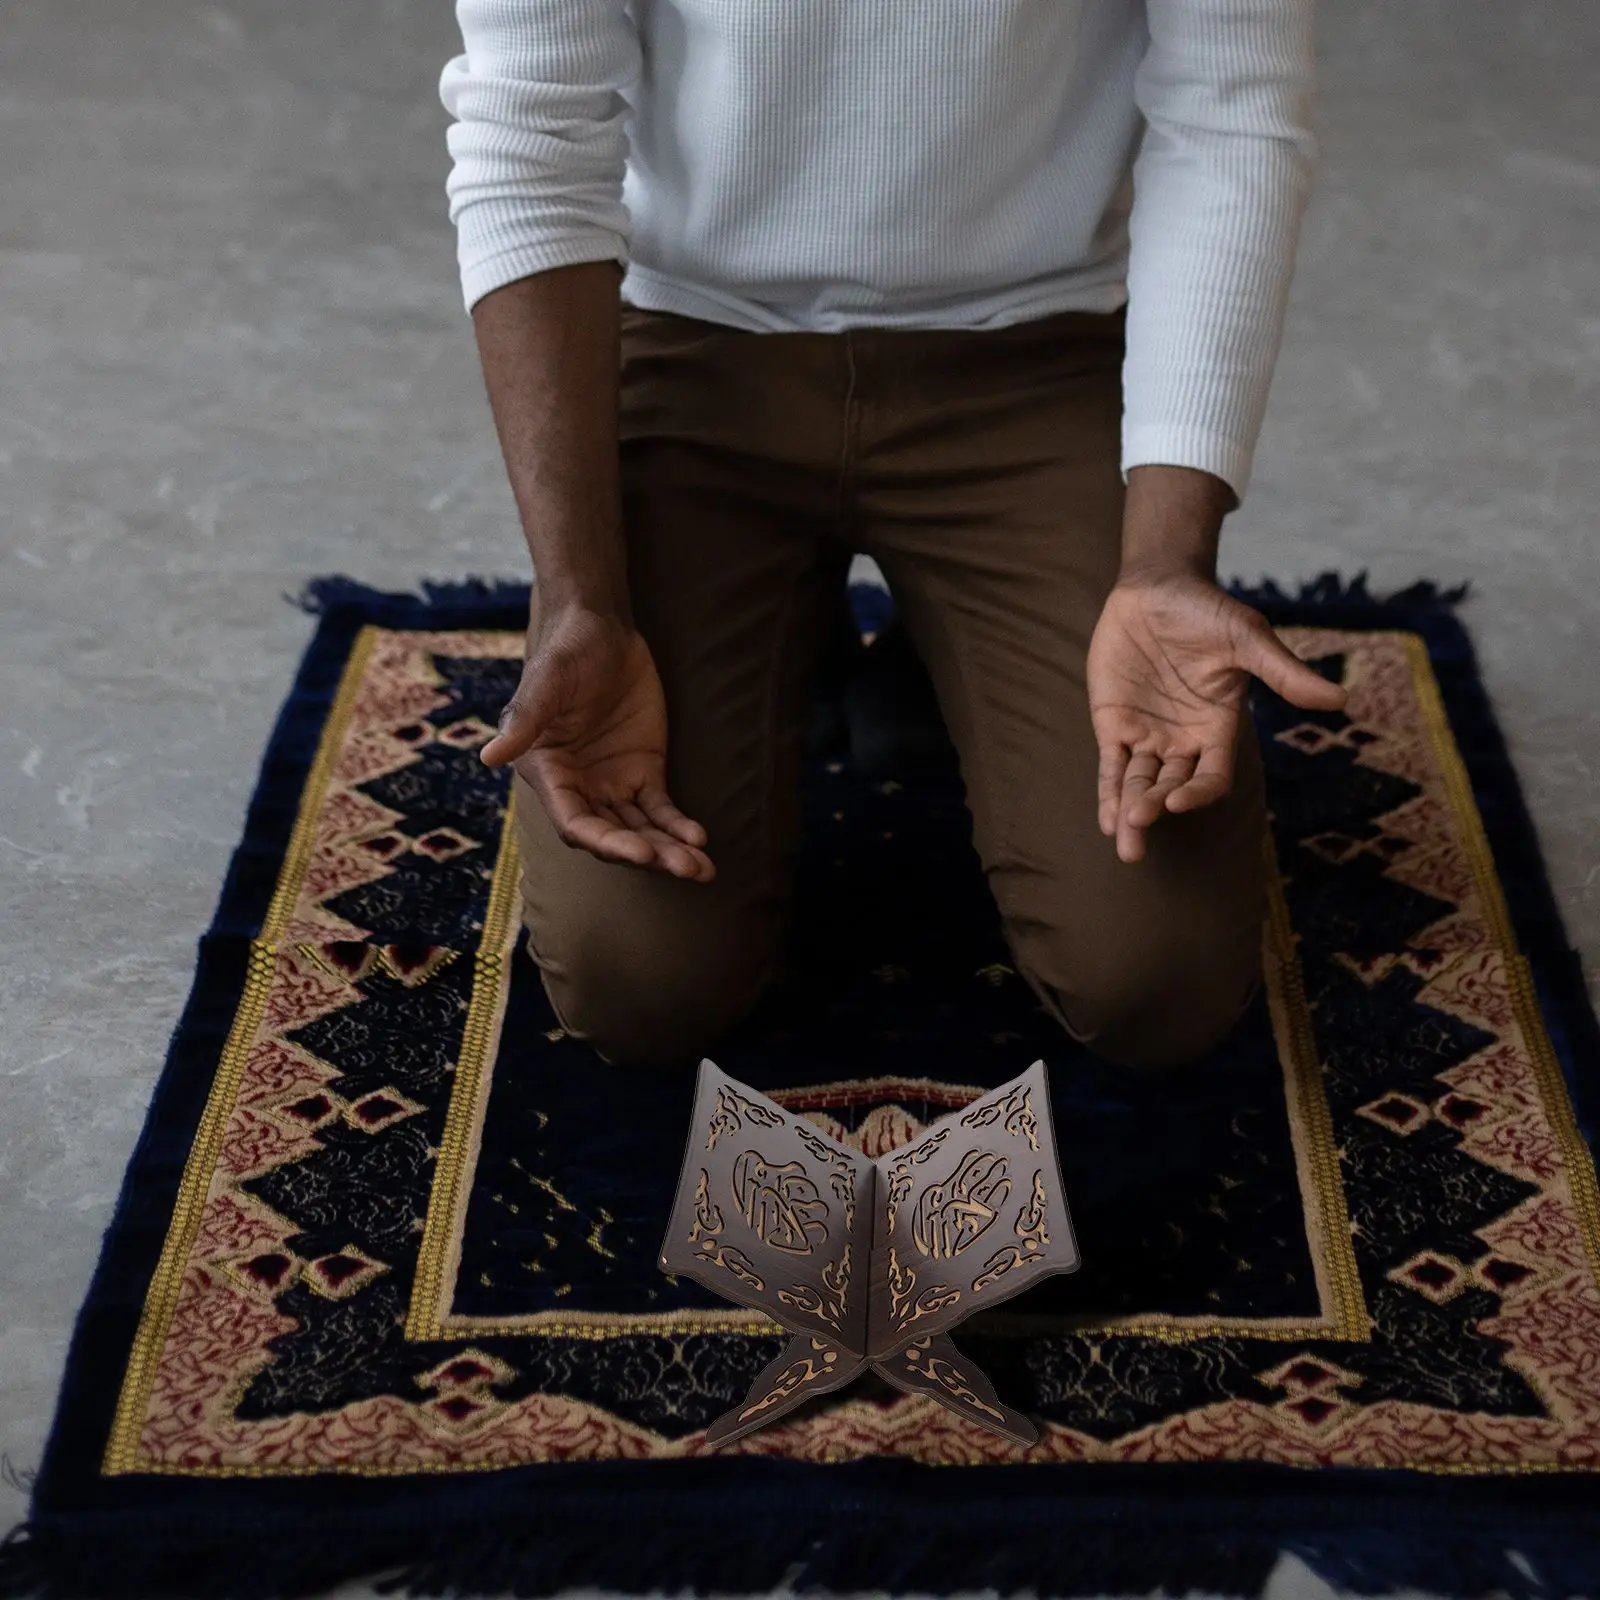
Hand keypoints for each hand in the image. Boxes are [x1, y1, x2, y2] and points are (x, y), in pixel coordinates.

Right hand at [480, 605, 713, 879]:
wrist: (603, 632)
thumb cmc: (566, 653)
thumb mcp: (547, 682)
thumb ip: (525, 720)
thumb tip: (489, 756)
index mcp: (549, 774)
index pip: (576, 823)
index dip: (607, 842)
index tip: (641, 853)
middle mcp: (579, 788)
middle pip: (613, 835)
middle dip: (648, 855)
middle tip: (686, 868)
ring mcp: (612, 784)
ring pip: (640, 830)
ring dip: (670, 852)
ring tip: (703, 869)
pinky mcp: (643, 773)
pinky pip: (661, 810)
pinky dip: (679, 827)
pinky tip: (701, 840)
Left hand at [1087, 570, 1346, 863]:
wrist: (1157, 589)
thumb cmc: (1208, 612)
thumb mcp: (1247, 639)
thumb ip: (1284, 673)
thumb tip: (1341, 699)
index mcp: (1218, 727)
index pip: (1212, 774)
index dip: (1197, 790)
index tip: (1178, 800)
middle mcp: (1184, 739)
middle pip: (1171, 786)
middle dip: (1155, 808)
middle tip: (1138, 825)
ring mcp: (1148, 734)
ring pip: (1140, 784)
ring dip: (1131, 812)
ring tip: (1124, 842)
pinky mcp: (1115, 725)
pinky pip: (1112, 767)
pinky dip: (1108, 793)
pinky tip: (1107, 822)